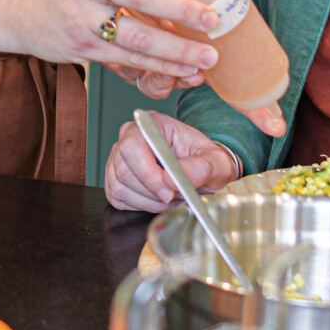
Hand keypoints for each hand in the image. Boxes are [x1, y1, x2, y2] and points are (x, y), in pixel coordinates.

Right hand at [12, 0, 220, 91]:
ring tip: (209, 56)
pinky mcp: (84, 48)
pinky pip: (128, 60)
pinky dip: (161, 67)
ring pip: (136, 38)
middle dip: (178, 8)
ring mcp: (82, 18)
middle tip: (212, 18)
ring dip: (177, 51)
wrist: (12, 8)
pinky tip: (186, 70)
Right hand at [104, 114, 239, 212]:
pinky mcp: (114, 177)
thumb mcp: (216, 163)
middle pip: (124, 171)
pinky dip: (139, 205)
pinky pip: (117, 198)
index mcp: (151, 124)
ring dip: (148, 201)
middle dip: (151, 192)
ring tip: (170, 198)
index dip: (148, 173)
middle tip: (175, 197)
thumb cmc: (207, 161)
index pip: (133, 146)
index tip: (169, 192)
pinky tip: (157, 199)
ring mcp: (117, 157)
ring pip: (119, 187)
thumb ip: (200, 168)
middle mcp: (129, 136)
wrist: (205, 170)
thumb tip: (171, 180)